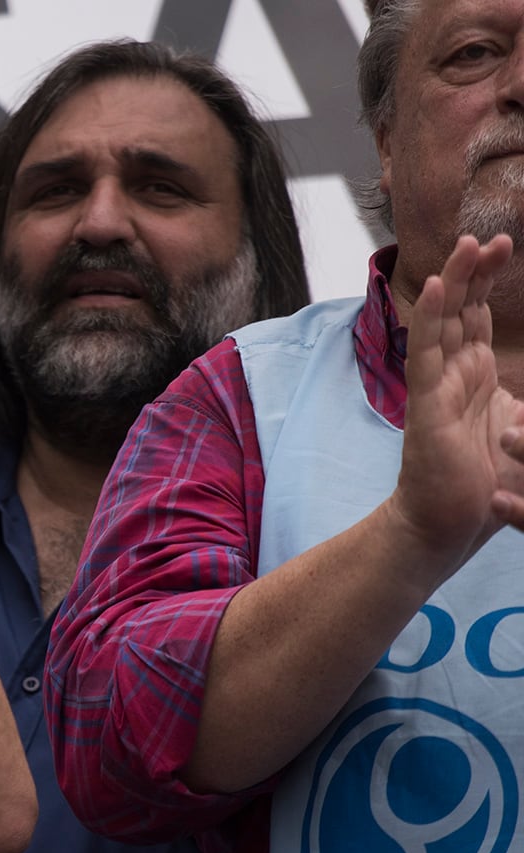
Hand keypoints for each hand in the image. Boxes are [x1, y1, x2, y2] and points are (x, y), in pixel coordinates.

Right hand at [394, 234, 523, 571]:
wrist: (444, 527)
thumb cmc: (478, 488)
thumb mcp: (517, 430)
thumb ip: (522, 404)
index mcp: (474, 378)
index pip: (477, 317)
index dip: (488, 282)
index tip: (505, 248)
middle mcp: (453, 376)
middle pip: (461, 310)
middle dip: (475, 272)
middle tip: (490, 237)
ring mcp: (436, 388)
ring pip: (443, 323)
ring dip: (453, 282)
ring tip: (466, 246)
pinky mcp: (426, 406)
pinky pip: (425, 355)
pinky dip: (428, 319)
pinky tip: (434, 289)